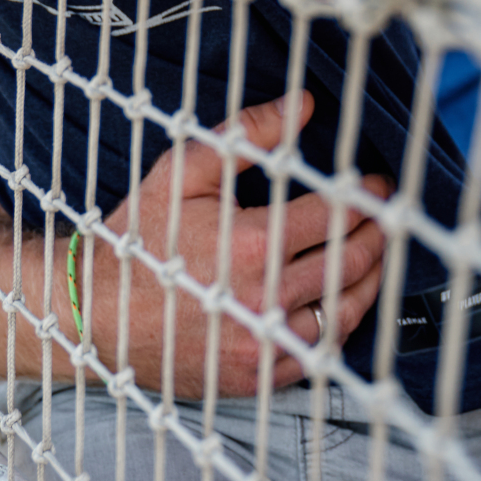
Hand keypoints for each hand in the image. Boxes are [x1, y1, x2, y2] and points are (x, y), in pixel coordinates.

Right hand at [76, 91, 394, 398]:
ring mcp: (262, 343)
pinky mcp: (256, 376)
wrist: (95, 312)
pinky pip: (318, 352)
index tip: (377, 187)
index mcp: (251, 243)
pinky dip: (339, 325)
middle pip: (350, 263)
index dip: (367, 198)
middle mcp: (263, 298)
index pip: (337, 216)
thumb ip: (248, 134)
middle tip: (385, 217)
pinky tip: (341, 303)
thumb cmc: (140, 237)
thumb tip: (302, 104)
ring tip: (375, 258)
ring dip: (369, 282)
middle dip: (376, 235)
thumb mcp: (185, 170)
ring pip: (344, 312)